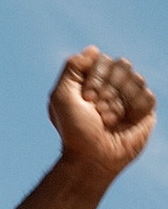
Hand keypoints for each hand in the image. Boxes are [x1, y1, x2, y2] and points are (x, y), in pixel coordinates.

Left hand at [48, 46, 156, 177]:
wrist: (92, 158)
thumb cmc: (73, 130)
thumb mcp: (61, 97)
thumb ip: (72, 69)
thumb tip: (93, 50)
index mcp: (90, 80)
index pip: (101, 59)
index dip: (95, 77)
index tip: (86, 98)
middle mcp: (110, 85)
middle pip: (121, 65)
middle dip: (107, 89)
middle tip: (97, 110)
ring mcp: (129, 96)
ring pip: (136, 78)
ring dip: (119, 100)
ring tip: (108, 119)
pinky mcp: (144, 110)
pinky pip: (147, 95)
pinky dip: (133, 107)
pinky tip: (124, 121)